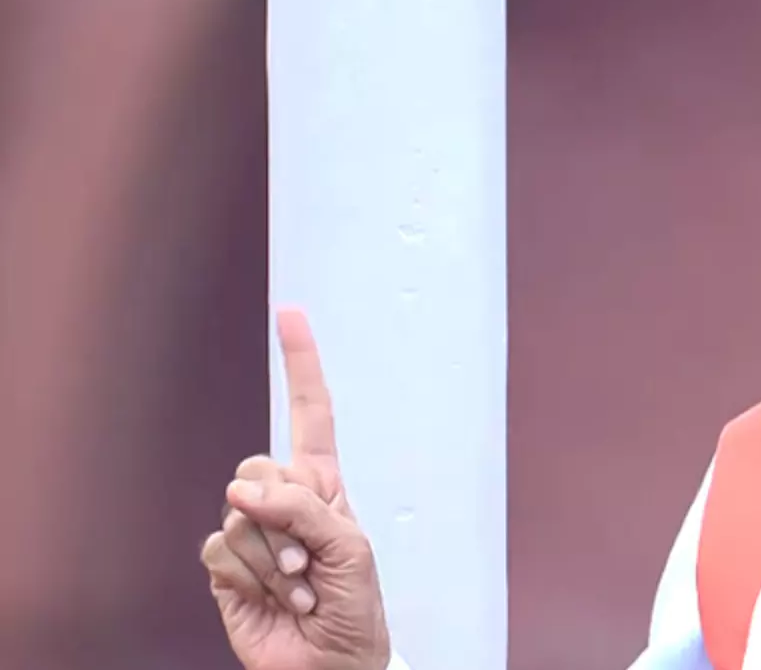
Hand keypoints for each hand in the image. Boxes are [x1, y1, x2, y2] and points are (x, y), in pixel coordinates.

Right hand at [200, 309, 391, 669]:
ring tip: (301, 588)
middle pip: (259, 468)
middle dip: (285, 516)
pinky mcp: (225, 567)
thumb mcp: (351, 548)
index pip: (310, 413)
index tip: (289, 312)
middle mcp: (284, 500)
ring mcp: (251, 532)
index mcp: (323, 485)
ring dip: (275, 560)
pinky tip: (275, 600)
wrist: (331, 664)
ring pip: (238, 515)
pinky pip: (219, 550)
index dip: (300, 363)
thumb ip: (303, 509)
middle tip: (310, 561)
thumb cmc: (355, 607)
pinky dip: (252, 579)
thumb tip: (241, 492)